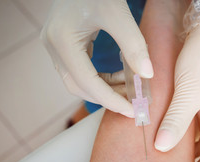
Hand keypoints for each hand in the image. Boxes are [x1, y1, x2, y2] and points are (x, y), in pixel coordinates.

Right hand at [41, 0, 153, 116]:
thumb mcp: (117, 13)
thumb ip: (133, 44)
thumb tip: (147, 74)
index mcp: (62, 40)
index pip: (87, 81)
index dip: (111, 99)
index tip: (131, 110)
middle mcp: (53, 46)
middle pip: (79, 86)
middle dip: (107, 97)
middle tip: (132, 103)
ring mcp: (55, 46)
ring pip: (78, 81)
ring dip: (104, 89)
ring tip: (129, 89)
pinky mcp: (62, 44)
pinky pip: (79, 70)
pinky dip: (99, 78)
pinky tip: (118, 76)